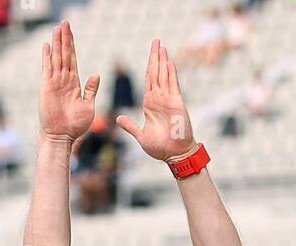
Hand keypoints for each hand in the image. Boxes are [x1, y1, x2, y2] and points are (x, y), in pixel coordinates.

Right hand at [39, 20, 98, 141]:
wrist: (62, 136)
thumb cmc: (76, 126)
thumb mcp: (88, 106)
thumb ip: (91, 90)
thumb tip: (96, 73)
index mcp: (74, 83)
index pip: (72, 59)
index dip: (72, 45)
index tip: (71, 32)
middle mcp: (64, 80)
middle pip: (64, 54)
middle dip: (64, 39)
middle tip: (64, 23)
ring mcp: (55, 82)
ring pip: (56, 58)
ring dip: (56, 43)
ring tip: (57, 28)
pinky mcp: (47, 86)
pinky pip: (47, 68)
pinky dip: (47, 56)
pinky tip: (47, 45)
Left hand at [116, 39, 195, 161]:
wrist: (174, 155)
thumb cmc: (160, 148)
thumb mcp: (141, 136)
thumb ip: (130, 126)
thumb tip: (118, 118)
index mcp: (149, 104)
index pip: (148, 80)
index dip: (149, 66)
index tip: (150, 53)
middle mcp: (159, 99)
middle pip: (156, 73)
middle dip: (155, 57)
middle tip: (155, 41)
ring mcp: (168, 100)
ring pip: (164, 75)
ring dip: (163, 61)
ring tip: (162, 46)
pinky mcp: (176, 104)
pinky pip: (173, 85)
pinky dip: (171, 73)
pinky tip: (169, 62)